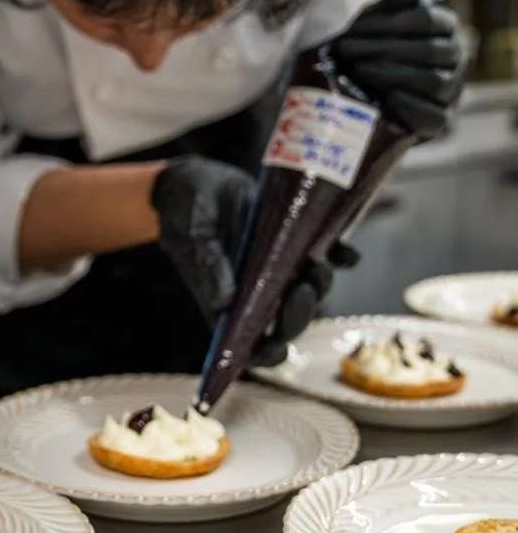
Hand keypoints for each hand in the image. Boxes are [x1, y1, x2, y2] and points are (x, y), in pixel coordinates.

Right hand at [152, 156, 357, 365]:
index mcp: (224, 301)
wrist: (198, 180)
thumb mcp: (194, 236)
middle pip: (285, 321)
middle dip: (299, 313)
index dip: (266, 353)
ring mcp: (276, 269)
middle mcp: (254, 291)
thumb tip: (223, 300)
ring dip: (320, 287)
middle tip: (303, 288)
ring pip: (307, 292)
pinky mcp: (293, 243)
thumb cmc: (186, 211)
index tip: (278, 345)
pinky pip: (324, 256)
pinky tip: (345, 252)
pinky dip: (341, 258)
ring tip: (319, 266)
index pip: (249, 343)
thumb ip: (208, 266)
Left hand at [331, 0, 467, 140]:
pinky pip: (434, 115)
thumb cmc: (373, 48)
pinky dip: (410, 105)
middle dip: (384, 49)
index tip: (352, 30)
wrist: (365, 92)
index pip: (428, 19)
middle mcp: (457, 57)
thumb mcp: (376, 22)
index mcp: (446, 27)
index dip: (390, 23)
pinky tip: (386, 98)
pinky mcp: (441, 120)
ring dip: (393, 75)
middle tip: (346, 51)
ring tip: (359, 71)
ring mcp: (452, 90)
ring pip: (435, 81)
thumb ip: (392, 4)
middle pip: (431, 51)